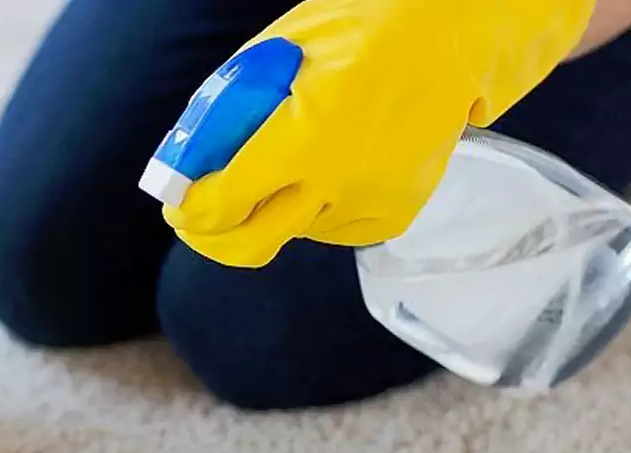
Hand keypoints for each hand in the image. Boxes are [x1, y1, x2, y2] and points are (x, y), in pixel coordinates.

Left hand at [162, 0, 597, 266]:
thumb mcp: (275, 56)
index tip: (177, 202)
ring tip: (282, 167)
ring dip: (269, 212)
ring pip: (289, 234)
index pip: (221, 203)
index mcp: (303, 136)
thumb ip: (226, 111)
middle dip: (212, 237)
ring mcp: (369, 203)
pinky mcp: (393, 216)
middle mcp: (337, 181)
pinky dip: (313, 210)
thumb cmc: (358, 29)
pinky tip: (324, 171)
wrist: (452, 35)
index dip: (188, 210)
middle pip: (248, 245)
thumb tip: (185, 160)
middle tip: (198, 219)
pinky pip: (331, 231)